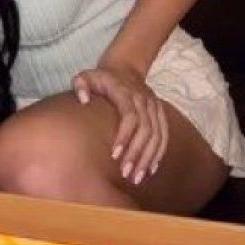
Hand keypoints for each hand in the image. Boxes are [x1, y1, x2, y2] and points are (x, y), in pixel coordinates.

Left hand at [73, 62, 168, 185]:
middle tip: (126, 174)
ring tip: (138, 177)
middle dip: (137, 154)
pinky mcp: (160, 113)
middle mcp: (144, 100)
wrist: (125, 66)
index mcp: (126, 92)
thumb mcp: (86, 75)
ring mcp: (154, 107)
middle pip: (146, 130)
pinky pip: (164, 135)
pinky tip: (151, 169)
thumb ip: (81, 85)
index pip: (130, 116)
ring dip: (148, 158)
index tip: (114, 155)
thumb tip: (83, 100)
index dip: (124, 136)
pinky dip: (159, 153)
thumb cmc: (101, 77)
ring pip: (157, 135)